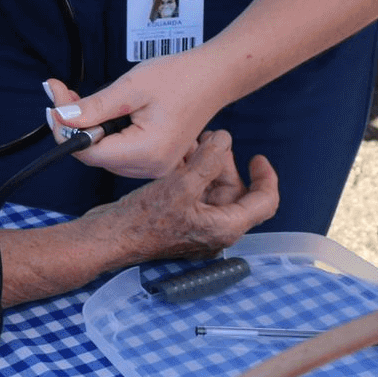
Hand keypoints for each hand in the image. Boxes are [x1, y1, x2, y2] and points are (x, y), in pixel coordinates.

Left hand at [43, 49, 230, 178]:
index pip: (88, 153)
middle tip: (61, 92)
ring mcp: (155, 167)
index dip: (64, 131)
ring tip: (78, 97)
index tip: (53, 103)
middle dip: (73, 125)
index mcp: (146, 153)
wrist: (214, 77)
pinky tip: (101, 109)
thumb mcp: (130, 88)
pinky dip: (105, 131)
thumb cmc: (179, 78)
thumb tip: (60, 117)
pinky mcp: (156, 159)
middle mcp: (151, 168)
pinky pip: (120, 150)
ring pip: (105, 153)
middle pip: (94, 155)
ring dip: (88, 127)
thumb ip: (93, 107)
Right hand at [91, 131, 278, 262]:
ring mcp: (197, 225)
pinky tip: (178, 155)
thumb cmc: (144, 221)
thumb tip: (225, 140)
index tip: (258, 157)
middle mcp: (215, 228)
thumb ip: (207, 162)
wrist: (111, 237)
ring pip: (213, 189)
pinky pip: (195, 192)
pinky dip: (190, 172)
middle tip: (211, 139)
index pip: (263, 203)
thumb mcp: (180, 186)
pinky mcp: (179, 219)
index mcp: (225, 227)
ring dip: (204, 164)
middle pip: (235, 191)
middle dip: (224, 163)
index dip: (266, 177)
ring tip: (191, 142)